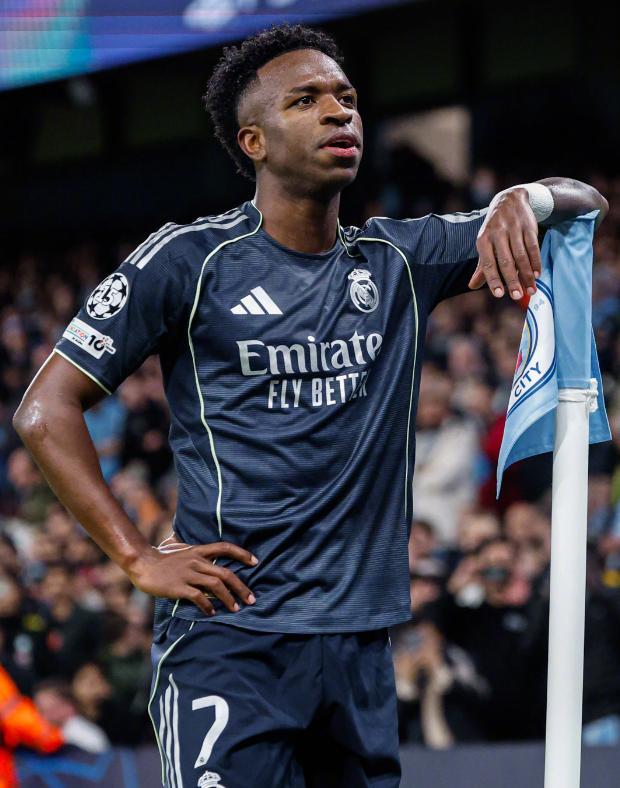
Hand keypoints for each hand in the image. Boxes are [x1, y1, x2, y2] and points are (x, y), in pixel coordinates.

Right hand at [127, 541, 257, 616]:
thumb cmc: (162, 557)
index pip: (225, 547)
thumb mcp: (182, 548)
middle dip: (241, 587)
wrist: (142, 563)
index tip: (255, 562)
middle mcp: (196, 561)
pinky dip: (208, 605)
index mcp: (198, 550)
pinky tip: (213, 612)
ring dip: (229, 598)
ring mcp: (188, 574)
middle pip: (225, 573)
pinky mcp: (179, 587)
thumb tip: (209, 555)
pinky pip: (199, 597)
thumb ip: (196, 551)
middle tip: (251, 599)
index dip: (242, 554)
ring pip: (216, 585)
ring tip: (235, 609)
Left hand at [468, 187, 541, 298]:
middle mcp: (497, 234)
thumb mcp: (485, 244)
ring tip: (530, 290)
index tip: (499, 295)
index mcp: (483, 240)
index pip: (488, 263)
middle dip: (512, 280)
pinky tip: (537, 274)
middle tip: (517, 296)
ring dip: (527, 275)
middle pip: (506, 261)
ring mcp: (514, 229)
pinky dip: (535, 261)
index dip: (493, 279)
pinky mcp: (528, 226)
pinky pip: (533, 247)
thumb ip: (482, 266)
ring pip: (521, 256)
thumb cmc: (495, 229)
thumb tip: (471, 286)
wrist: (510, 200)